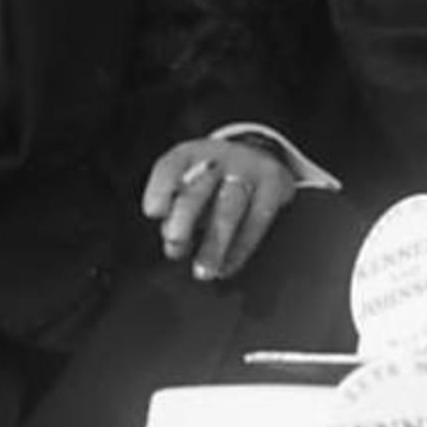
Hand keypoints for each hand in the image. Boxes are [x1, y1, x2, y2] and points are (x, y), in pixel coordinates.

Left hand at [140, 135, 298, 283]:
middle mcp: (219, 158)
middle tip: (175, 244)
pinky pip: (256, 220)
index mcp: (191, 154)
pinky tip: (226, 268)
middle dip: (184, 218)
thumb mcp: (188, 182)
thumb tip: (174, 246)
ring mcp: (248, 169)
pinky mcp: (273, 184)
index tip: (153, 211)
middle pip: (199, 189)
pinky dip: (240, 249)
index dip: (160, 188)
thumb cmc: (212, 180)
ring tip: (203, 272)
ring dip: (214, 244)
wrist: (260, 155)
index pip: (171, 166)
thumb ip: (175, 211)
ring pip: (229, 208)